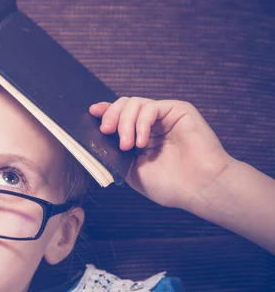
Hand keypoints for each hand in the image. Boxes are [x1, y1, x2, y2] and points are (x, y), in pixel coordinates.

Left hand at [89, 97, 234, 209]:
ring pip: (134, 103)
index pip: (118, 117)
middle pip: (123, 105)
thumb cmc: (169, 185)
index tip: (92, 113)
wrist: (199, 188)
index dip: (105, 112)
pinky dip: (141, 122)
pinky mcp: (178, 110)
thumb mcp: (131, 170)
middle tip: (106, 132)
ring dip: (124, 123)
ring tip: (127, 145)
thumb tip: (94, 139)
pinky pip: (150, 107)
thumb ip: (114, 152)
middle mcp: (151, 124)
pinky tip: (142, 142)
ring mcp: (164, 116)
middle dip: (111, 116)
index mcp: (140, 137)